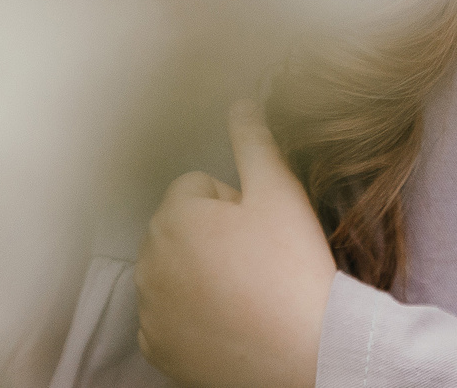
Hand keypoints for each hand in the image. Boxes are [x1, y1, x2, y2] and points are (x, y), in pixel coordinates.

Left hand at [136, 99, 336, 387]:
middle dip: (212, 236)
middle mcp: (148, 262)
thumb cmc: (293, 270)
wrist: (308, 356)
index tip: (260, 234)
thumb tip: (242, 101)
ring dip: (199, 273)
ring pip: (173, 270)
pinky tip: (228, 323)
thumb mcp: (279, 192)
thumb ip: (254, 140)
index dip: (235, 205)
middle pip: (181, 228)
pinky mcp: (156, 347)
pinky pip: (167, 315)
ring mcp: (149, 309)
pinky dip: (190, 316)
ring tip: (246, 294)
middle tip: (257, 263)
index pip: (198, 188)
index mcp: (172, 217)